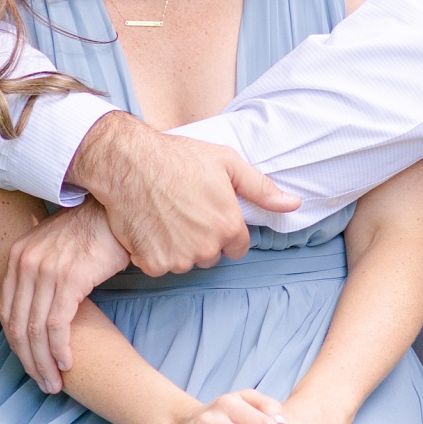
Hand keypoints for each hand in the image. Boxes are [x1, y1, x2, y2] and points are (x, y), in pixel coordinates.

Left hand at [2, 199, 128, 393]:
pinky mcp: (70, 278)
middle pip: (18, 325)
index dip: (17, 345)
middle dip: (29, 361)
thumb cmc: (95, 230)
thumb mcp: (57, 246)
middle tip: (44, 383)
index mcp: (18, 256)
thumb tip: (41, 303)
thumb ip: (42, 271)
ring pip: (36, 330)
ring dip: (44, 362)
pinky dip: (61, 349)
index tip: (31, 364)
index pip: (7, 312)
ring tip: (56, 382)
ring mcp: (46, 270)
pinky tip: (68, 363)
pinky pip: (58, 324)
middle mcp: (25, 263)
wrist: (120, 209)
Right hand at [67, 111, 299, 275]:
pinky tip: (151, 226)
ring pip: (186, 262)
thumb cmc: (180, 158)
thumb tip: (293, 204)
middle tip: (186, 211)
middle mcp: (206, 248)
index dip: (225, 230)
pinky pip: (160, 265)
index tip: (210, 214)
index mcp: (229, 226)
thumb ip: (262, 189)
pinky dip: (155, 252)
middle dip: (203, 239)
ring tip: (167, 216)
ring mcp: (178, 259)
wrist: (129, 163)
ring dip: (179, 247)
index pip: (238, 247)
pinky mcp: (151, 263)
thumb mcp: (228, 164)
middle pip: (212, 256)